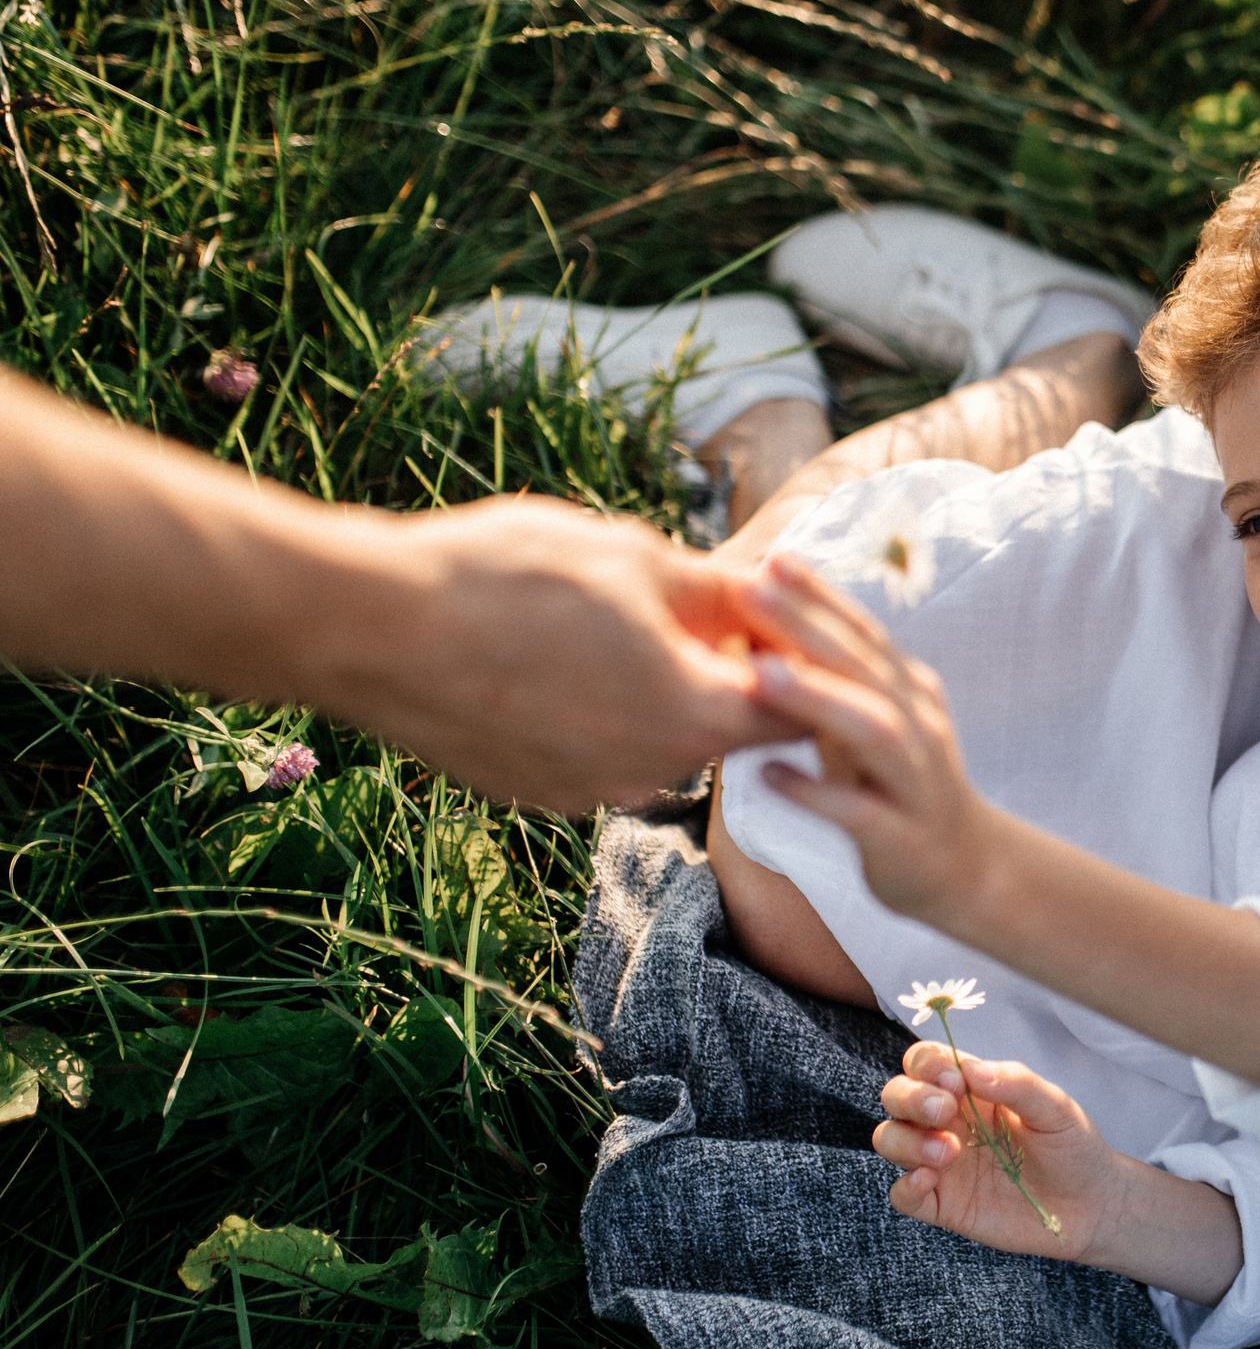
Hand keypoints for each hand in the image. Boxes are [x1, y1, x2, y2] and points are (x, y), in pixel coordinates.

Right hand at [325, 496, 799, 810]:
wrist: (370, 626)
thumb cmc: (509, 578)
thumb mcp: (634, 558)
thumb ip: (718, 592)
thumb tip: (766, 599)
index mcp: (693, 717)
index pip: (797, 710)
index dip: (801, 661)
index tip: (782, 619)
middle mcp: (648, 773)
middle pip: (725, 727)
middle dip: (728, 672)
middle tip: (703, 606)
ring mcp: (584, 790)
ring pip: (656, 739)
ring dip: (658, 692)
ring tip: (615, 621)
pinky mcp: (528, 791)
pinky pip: (593, 751)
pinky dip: (598, 712)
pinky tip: (557, 656)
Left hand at [742, 555, 991, 924]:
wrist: (967, 871)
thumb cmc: (901, 793)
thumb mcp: (870, 731)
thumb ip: (831, 689)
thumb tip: (761, 643)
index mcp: (912, 694)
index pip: (865, 634)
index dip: (821, 596)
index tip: (772, 559)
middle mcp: (920, 726)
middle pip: (865, 666)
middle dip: (807, 625)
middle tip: (751, 588)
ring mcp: (916, 780)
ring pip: (871, 729)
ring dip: (816, 697)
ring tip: (758, 673)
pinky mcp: (902, 836)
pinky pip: (858, 811)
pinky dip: (815, 792)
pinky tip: (769, 775)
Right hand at [875, 1040, 1126, 1260]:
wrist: (1089, 1207)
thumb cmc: (1071, 1147)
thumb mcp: (1055, 1108)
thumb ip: (1016, 1083)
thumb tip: (970, 1069)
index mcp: (972, 1089)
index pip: (926, 1061)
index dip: (928, 1065)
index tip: (955, 1081)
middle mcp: (949, 1121)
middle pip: (897, 1095)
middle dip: (909, 1097)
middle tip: (945, 1111)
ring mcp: (941, 1163)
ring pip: (890, 1139)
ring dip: (906, 1140)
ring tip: (949, 1153)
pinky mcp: (942, 1204)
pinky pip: (902, 1194)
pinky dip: (905, 1186)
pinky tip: (930, 1180)